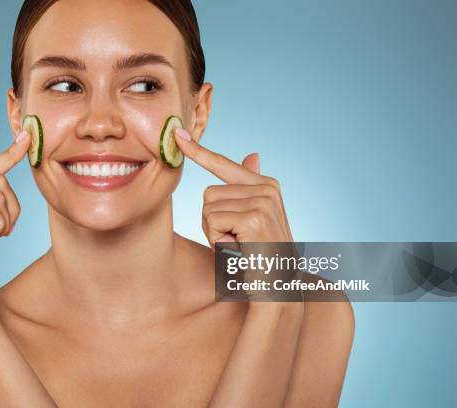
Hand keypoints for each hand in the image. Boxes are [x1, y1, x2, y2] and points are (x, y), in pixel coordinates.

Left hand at [173, 128, 293, 247]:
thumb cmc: (261, 256)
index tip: (178, 135)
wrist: (278, 288)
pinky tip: (237, 249)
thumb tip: (252, 154)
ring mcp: (262, 201)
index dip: (199, 152)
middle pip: (209, 193)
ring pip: (208, 207)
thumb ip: (249, 187)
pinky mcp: (254, 217)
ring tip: (238, 246)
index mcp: (267, 185)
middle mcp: (267, 188)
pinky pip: (212, 221)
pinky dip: (217, 240)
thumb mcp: (255, 218)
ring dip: (214, 233)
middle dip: (212, 221)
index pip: (224, 164)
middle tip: (235, 240)